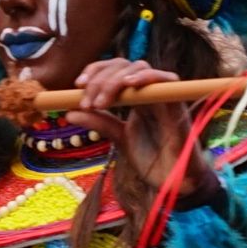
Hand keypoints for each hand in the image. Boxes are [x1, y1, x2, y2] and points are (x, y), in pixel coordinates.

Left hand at [67, 58, 213, 195]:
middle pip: (123, 66)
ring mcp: (163, 94)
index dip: (95, 71)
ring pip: (140, 68)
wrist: (172, 181)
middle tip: (88, 101)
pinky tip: (129, 86)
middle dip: (101, 79)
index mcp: (135, 97)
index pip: (114, 70)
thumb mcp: (119, 137)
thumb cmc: (151, 159)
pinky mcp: (177, 102)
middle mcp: (148, 91)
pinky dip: (147, 77)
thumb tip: (69, 112)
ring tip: (102, 102)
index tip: (77, 85)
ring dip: (116, 80)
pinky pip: (165, 79)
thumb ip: (99, 122)